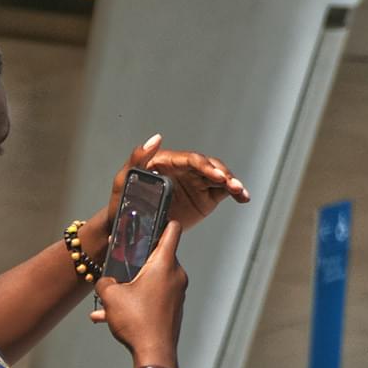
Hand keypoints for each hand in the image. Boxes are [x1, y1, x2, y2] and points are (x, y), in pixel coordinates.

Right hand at [90, 221, 186, 365]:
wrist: (154, 355)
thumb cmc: (136, 321)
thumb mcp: (111, 297)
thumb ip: (104, 282)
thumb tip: (103, 281)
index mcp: (164, 264)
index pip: (172, 231)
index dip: (162, 220)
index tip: (152, 216)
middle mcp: (175, 275)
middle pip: (157, 256)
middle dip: (135, 258)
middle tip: (117, 260)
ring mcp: (176, 292)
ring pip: (150, 280)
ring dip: (129, 285)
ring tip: (106, 298)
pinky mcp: (173, 307)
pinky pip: (151, 297)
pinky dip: (133, 301)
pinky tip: (106, 316)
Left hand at [100, 133, 250, 238]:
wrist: (130, 229)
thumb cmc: (123, 202)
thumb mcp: (124, 180)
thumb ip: (138, 158)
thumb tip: (156, 138)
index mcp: (168, 162)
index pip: (191, 159)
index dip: (205, 166)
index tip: (216, 176)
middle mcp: (185, 169)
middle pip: (209, 166)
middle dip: (223, 174)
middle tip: (232, 186)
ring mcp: (196, 182)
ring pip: (219, 177)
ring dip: (232, 183)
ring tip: (241, 193)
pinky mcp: (205, 197)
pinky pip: (223, 191)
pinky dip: (235, 193)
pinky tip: (244, 198)